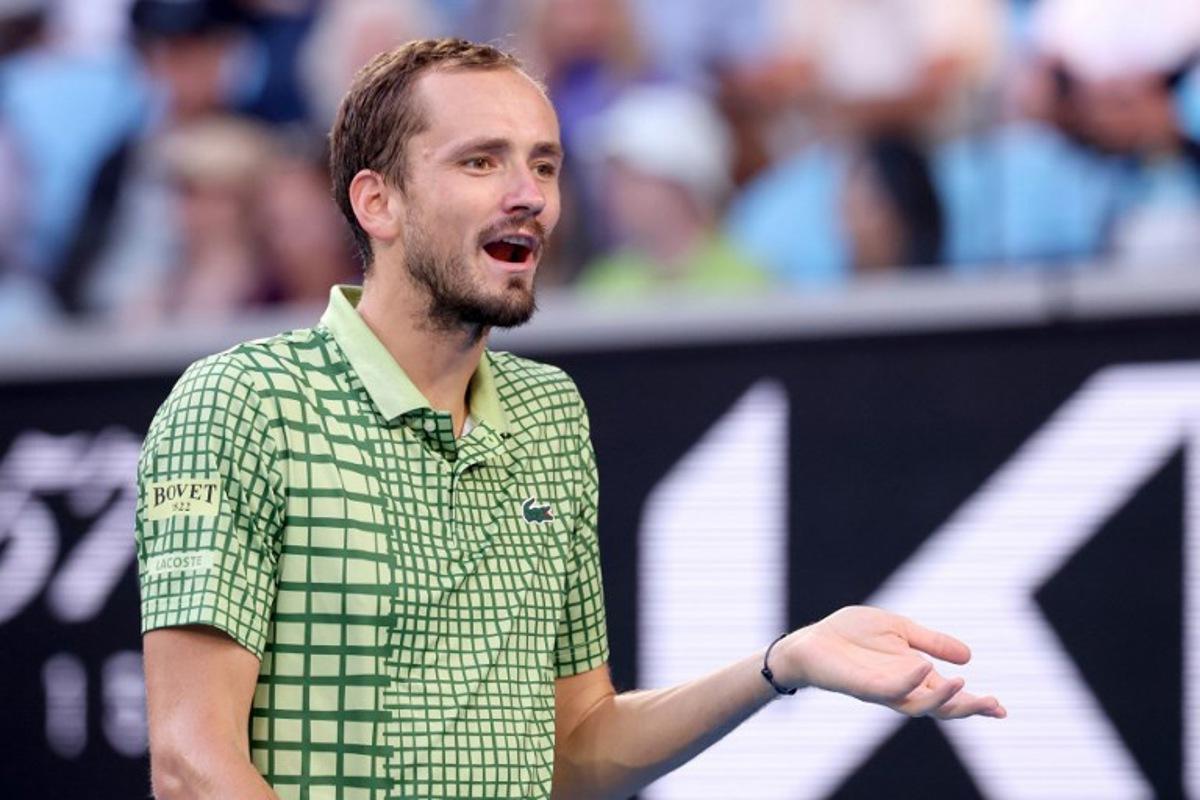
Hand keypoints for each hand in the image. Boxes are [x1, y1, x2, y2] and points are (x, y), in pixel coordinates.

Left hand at [773, 605, 1005, 719]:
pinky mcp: (862, 687)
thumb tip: (970, 656)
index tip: (1002, 709)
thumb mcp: (899, 629)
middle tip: (995, 708)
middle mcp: (902, 688)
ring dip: (943, 699)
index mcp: (914, 676)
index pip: (949, 696)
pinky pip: (889, 689)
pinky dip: (909, 680)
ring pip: (919, 706)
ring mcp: (882, 690)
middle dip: (968, 710)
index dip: (976, 704)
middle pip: (941, 708)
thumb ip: (931, 641)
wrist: (811, 640)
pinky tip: (924, 667)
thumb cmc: (850, 635)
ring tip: (964, 686)